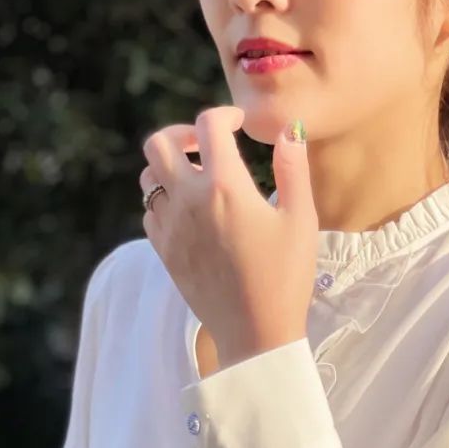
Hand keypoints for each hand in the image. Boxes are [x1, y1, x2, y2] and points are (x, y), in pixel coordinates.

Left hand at [139, 107, 316, 369]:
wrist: (256, 333)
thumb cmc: (285, 278)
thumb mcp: (301, 220)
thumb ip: (293, 168)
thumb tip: (287, 131)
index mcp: (224, 186)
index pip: (209, 125)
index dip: (225, 114)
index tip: (238, 123)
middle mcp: (189, 201)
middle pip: (159, 142)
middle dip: (182, 133)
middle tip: (205, 145)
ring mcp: (171, 228)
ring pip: (147, 176)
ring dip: (168, 166)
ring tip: (195, 176)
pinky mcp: (164, 252)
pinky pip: (148, 211)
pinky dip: (162, 200)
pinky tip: (188, 210)